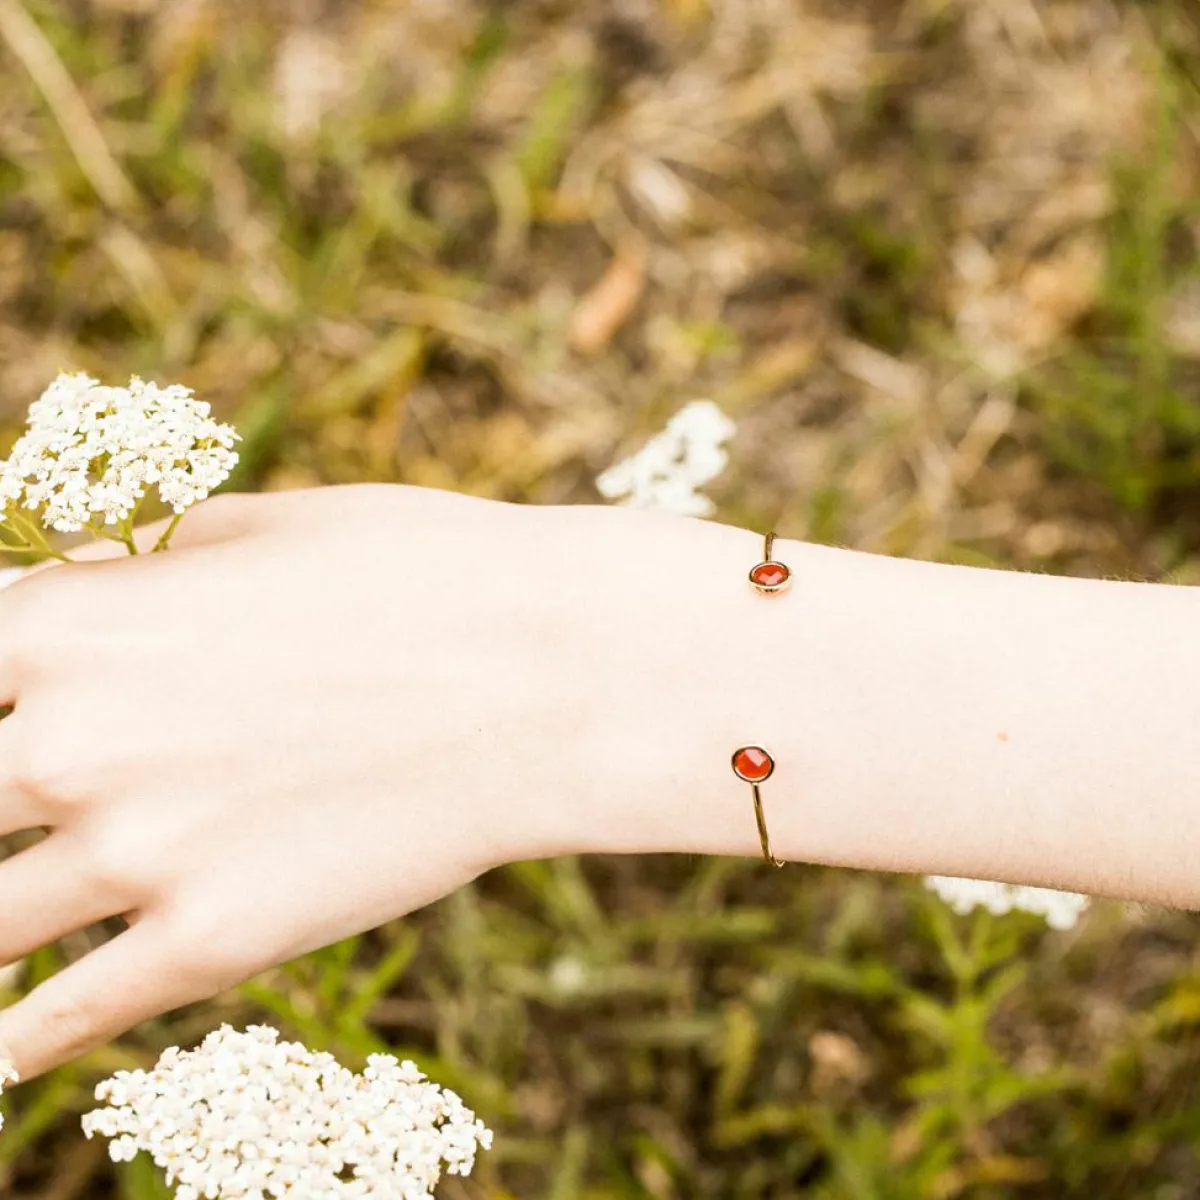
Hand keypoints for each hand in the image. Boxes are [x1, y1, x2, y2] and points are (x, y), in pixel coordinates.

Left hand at [0, 484, 590, 1080]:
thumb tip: (102, 586)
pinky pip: (62, 1017)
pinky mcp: (215, 942)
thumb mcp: (267, 526)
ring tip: (1, 925)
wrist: (549, 675)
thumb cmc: (423, 572)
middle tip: (19, 810)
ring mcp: (139, 854)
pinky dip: (15, 1041)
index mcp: (73, 623)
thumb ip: (150, 565)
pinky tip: (2, 1050)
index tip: (7, 726)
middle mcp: (73, 745)